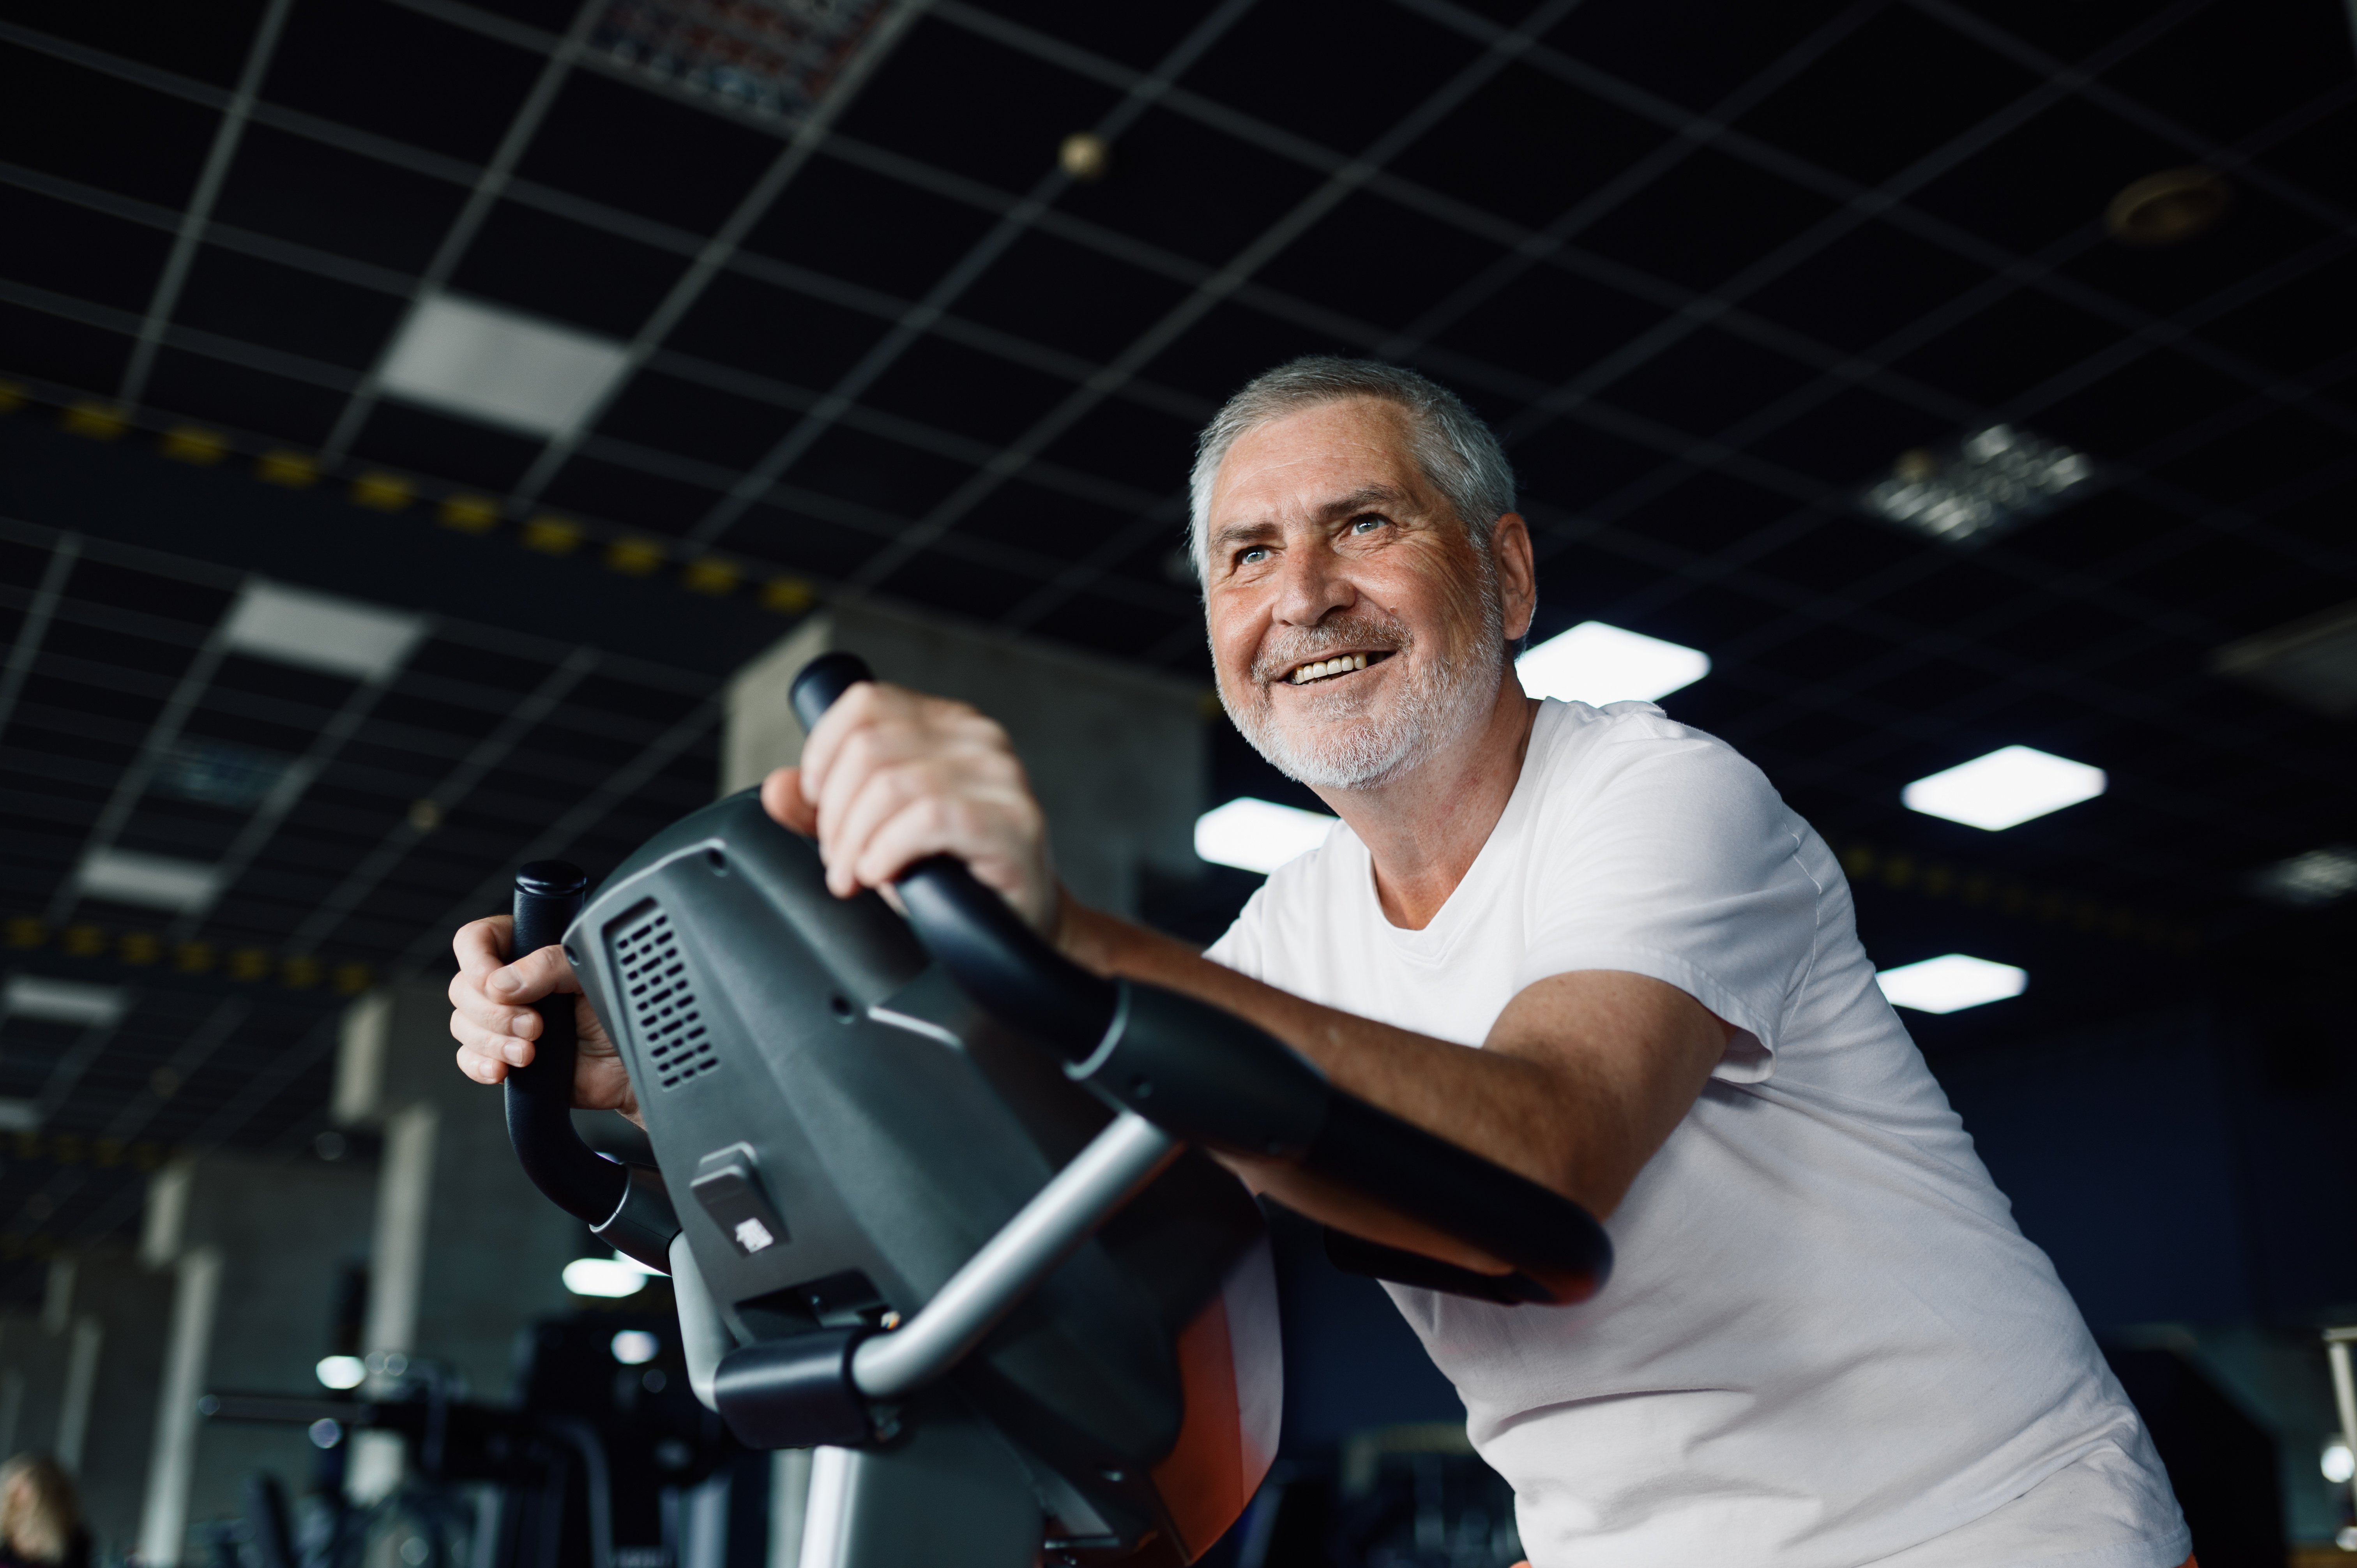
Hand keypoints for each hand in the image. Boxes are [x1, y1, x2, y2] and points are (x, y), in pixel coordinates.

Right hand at [449, 913, 640, 1124]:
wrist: (631, 1069)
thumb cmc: (619, 1014)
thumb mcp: (591, 975)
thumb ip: (550, 966)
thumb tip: (500, 983)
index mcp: (528, 951)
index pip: (477, 940)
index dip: (476, 960)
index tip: (495, 985)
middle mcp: (510, 984)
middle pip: (463, 987)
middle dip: (494, 1012)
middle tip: (535, 1026)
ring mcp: (504, 1021)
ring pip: (462, 1024)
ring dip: (492, 1041)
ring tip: (530, 1053)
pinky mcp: (503, 1054)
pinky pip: (468, 1058)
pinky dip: (480, 1065)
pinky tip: (503, 1070)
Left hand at [759, 680, 1059, 932]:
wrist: (1019, 927)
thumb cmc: (953, 876)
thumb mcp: (876, 834)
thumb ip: (824, 809)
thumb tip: (776, 787)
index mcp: (947, 725)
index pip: (865, 703)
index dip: (822, 754)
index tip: (816, 804)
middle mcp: (979, 739)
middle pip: (867, 748)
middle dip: (834, 814)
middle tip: (838, 860)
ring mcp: (1001, 778)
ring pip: (889, 785)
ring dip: (854, 841)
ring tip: (855, 875)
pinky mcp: (1012, 822)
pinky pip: (926, 819)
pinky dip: (888, 850)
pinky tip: (884, 874)